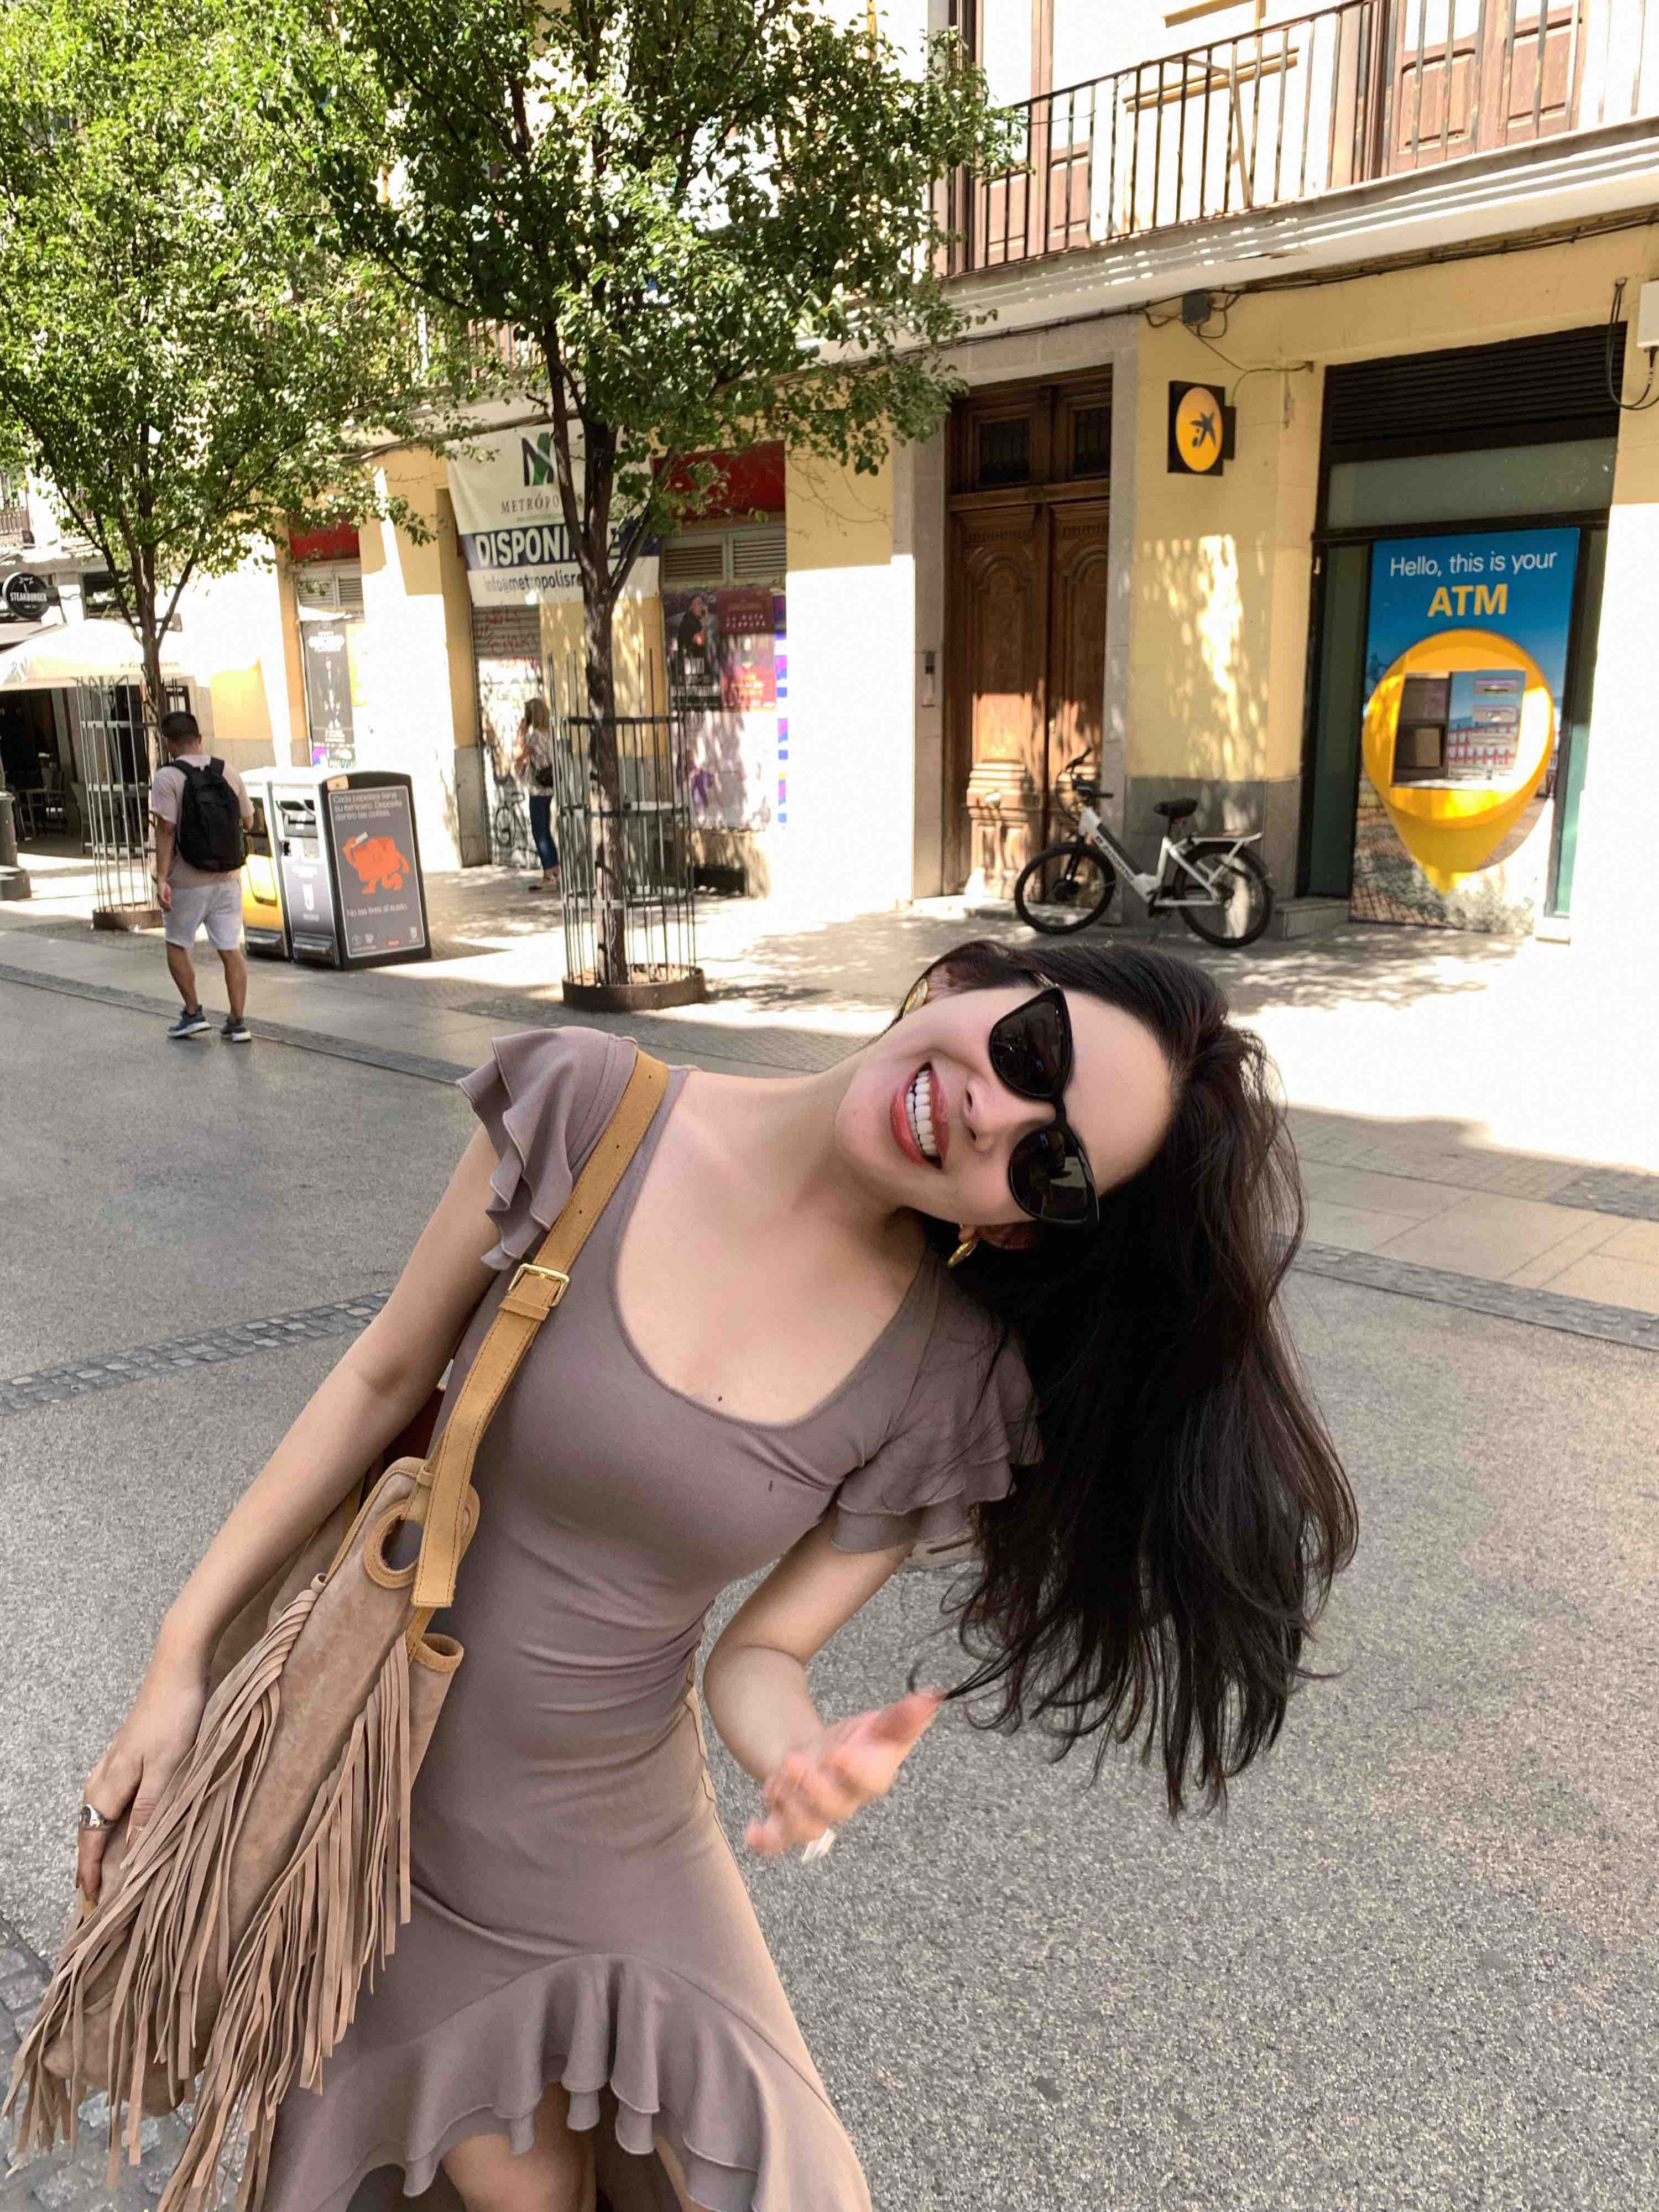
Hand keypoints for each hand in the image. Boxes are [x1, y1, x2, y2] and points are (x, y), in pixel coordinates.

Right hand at [76, 1652, 207, 1905]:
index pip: (91, 1840)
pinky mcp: (127, 1752)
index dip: (90, 1872)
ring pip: (97, 1811)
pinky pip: (109, 1796)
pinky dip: (110, 1817)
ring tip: (104, 1864)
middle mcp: (103, 1776)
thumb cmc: (173, 1719)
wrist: (177, 1671)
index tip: (90, 1901)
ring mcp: (113, 1762)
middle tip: (94, 1891)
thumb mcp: (167, 1770)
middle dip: (89, 1861)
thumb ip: (150, 1812)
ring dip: (98, 1839)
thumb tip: (133, 1855)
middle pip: (88, 1828)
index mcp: (109, 1786)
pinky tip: (123, 1819)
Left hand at [156, 878, 171, 911]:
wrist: (162, 881)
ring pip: (161, 903)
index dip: (166, 908)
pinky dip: (165, 902)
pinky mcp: (160, 894)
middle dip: (166, 908)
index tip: (171, 910)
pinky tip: (168, 903)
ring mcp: (159, 896)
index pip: (162, 906)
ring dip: (166, 906)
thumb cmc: (165, 887)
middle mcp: (158, 898)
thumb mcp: (168, 894)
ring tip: (170, 907)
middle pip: (161, 906)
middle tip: (171, 910)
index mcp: (160, 899)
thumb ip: (168, 899)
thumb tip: (169, 904)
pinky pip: (162, 899)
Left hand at [744, 1688, 944, 1857]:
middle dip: (814, 1788)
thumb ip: (901, 1716)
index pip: (872, 1781)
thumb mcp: (876, 1724)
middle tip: (795, 1763)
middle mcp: (845, 1802)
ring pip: (807, 1826)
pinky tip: (753, 1831)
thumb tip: (932, 1698)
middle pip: (835, 1808)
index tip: (839, 1753)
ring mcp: (815, 1813)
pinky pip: (777, 1841)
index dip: (856, 1771)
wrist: (821, 1756)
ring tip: (778, 1779)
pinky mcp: (788, 1820)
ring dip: (789, 1805)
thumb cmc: (855, 1743)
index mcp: (871, 1777)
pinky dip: (765, 1840)